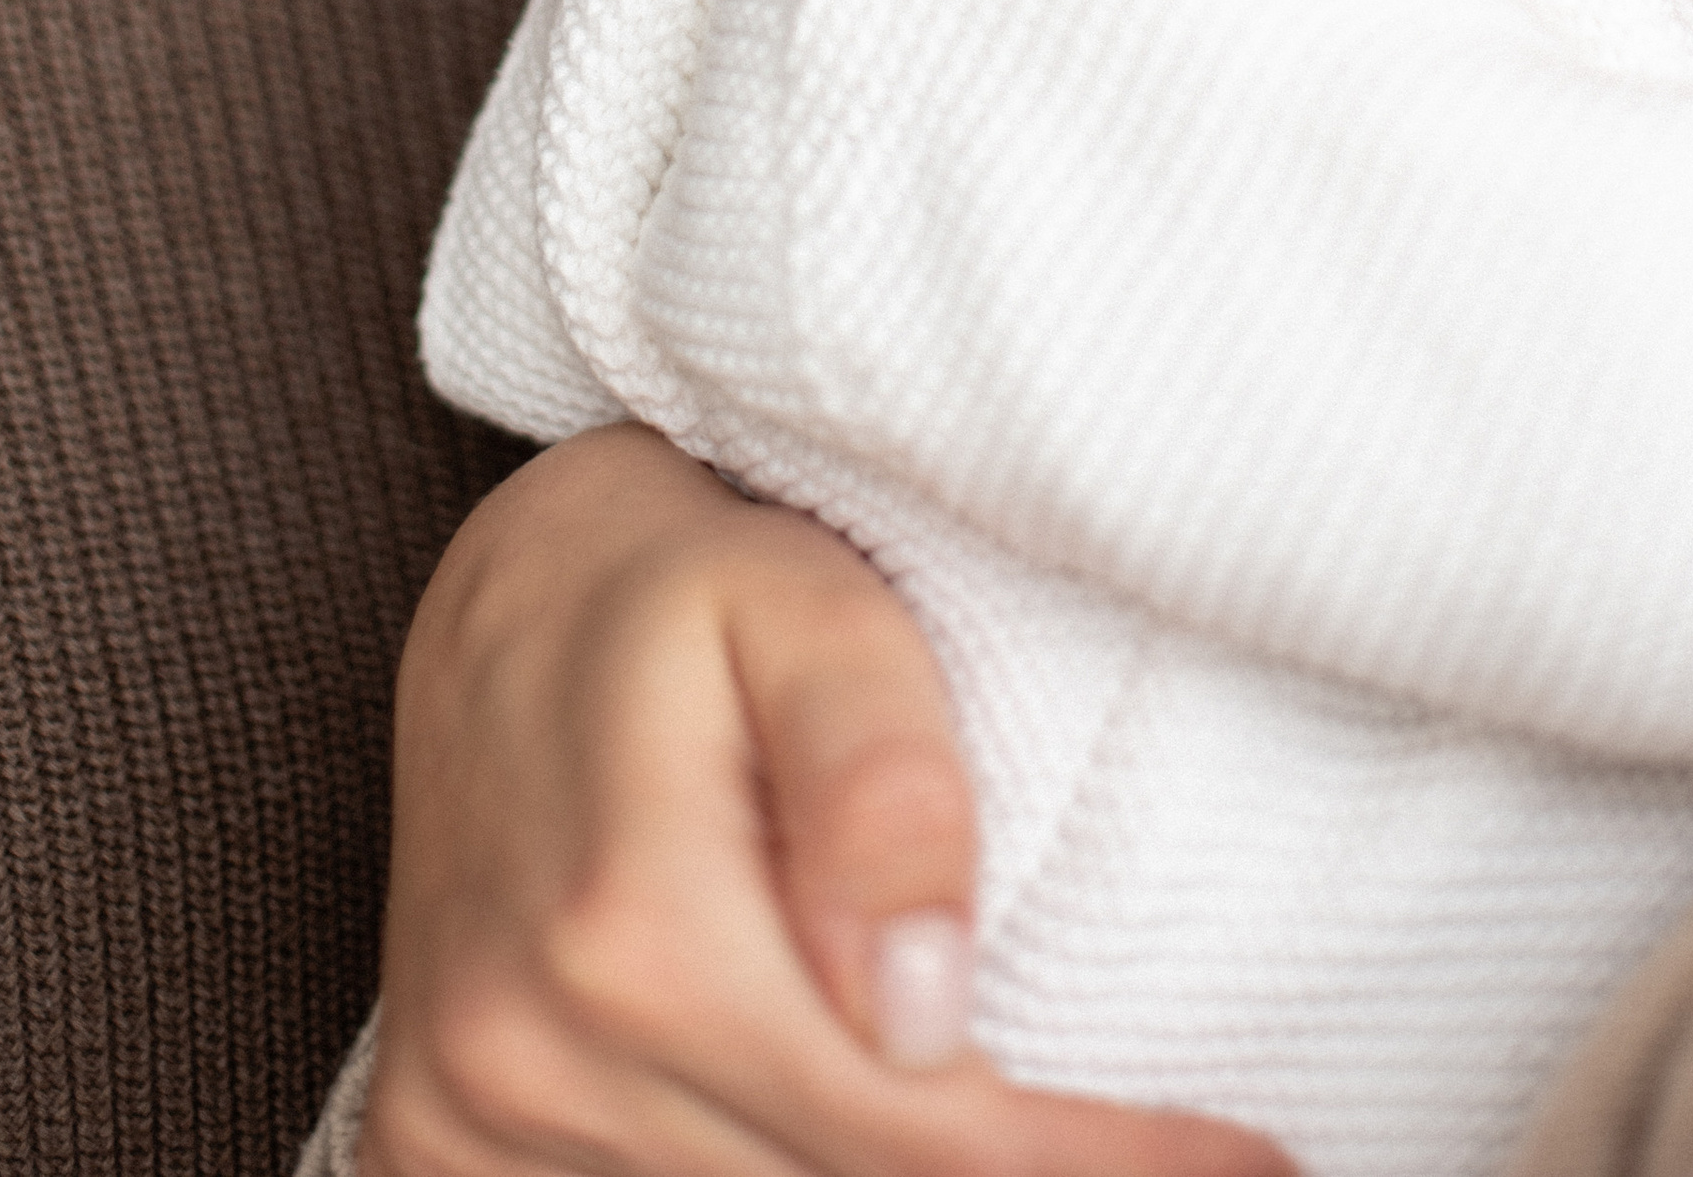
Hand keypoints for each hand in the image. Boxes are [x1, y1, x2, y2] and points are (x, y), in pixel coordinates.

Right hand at [363, 426, 1288, 1176]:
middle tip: (1182, 1155)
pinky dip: (763, 1176)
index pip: (915, 1137)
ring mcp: (465, 1110)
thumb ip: (878, 782)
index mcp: (630, 937)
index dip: (1100, 1169)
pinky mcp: (437, 1136)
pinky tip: (852, 1122)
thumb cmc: (681, 576)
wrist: (498, 592)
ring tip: (1032, 1127)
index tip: (1256, 1159)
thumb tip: (928, 1009)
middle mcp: (522, 1054)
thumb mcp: (805, 599)